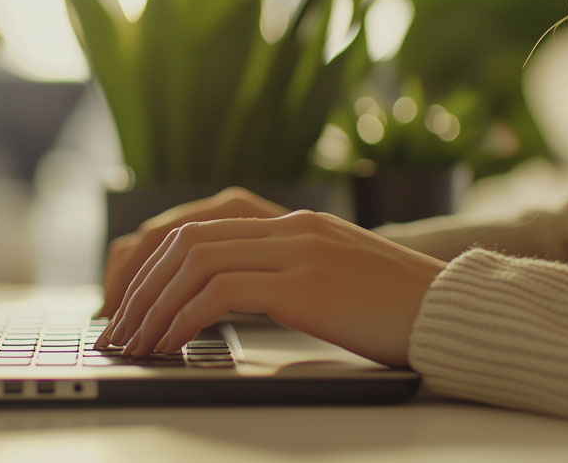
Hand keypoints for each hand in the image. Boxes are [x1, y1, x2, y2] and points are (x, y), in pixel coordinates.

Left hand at [97, 209, 445, 366]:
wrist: (450, 312)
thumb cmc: (394, 308)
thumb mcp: (334, 278)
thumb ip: (284, 274)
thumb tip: (222, 300)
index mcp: (293, 223)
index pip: (197, 227)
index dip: (152, 263)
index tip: (131, 302)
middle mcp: (290, 227)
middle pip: (185, 240)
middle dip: (139, 285)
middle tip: (117, 327)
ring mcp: (297, 250)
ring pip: (195, 262)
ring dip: (154, 305)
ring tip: (135, 343)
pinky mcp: (305, 283)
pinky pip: (220, 293)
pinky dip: (184, 318)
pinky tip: (171, 344)